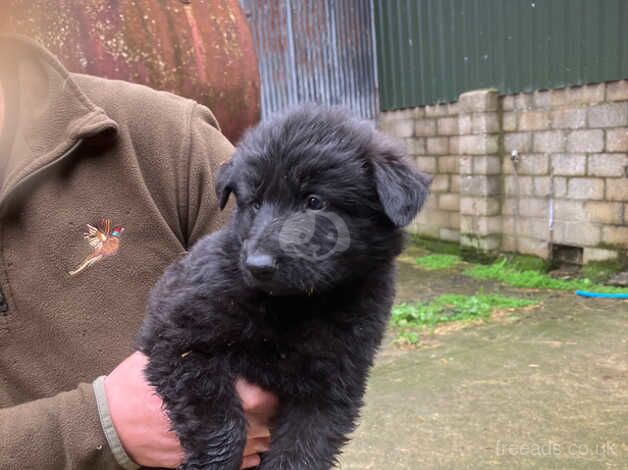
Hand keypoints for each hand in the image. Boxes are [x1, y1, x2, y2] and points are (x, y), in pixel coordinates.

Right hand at [105, 351, 277, 468]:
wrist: (106, 424)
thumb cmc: (133, 387)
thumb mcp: (161, 359)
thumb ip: (193, 351)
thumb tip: (220, 336)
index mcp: (206, 397)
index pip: (256, 397)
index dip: (267, 387)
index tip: (268, 376)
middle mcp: (210, 426)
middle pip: (261, 422)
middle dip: (269, 408)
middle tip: (269, 392)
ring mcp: (205, 447)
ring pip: (253, 444)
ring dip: (262, 428)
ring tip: (262, 413)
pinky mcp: (197, 461)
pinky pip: (239, 461)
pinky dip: (249, 451)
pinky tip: (250, 436)